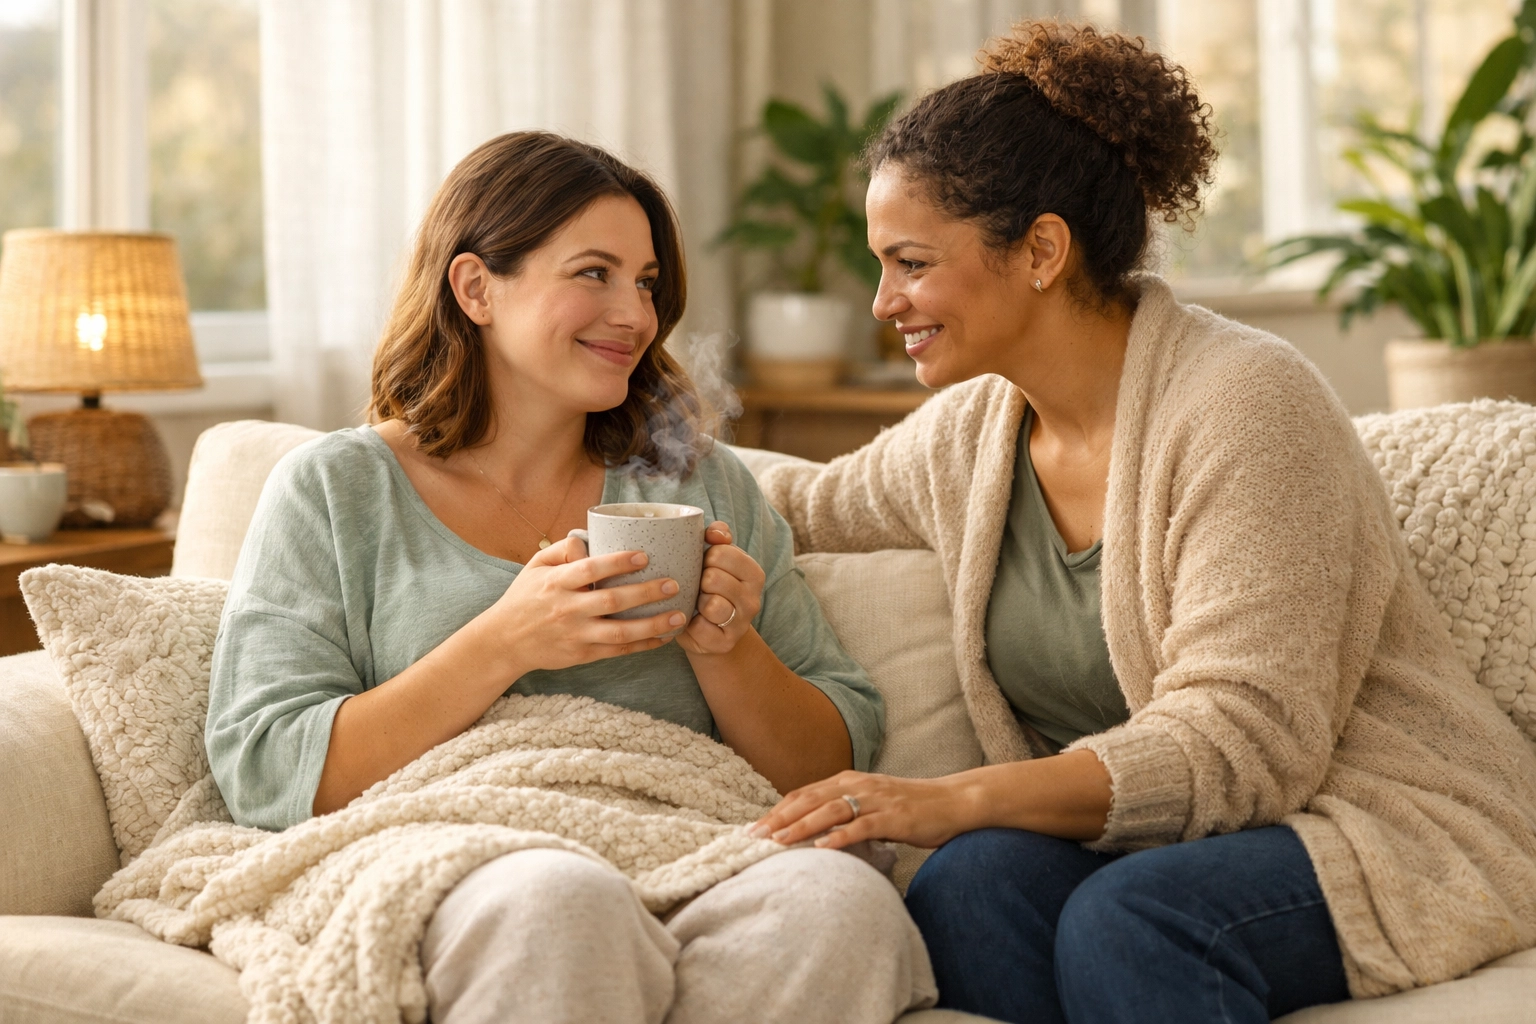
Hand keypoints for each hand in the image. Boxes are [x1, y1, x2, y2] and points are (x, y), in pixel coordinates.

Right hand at [476, 534, 685, 678]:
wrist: (504, 641)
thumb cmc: (525, 598)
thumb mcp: (535, 566)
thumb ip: (562, 549)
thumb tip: (590, 539)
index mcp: (556, 583)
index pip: (589, 569)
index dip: (617, 562)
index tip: (644, 555)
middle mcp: (567, 609)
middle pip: (612, 601)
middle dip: (647, 593)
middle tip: (674, 584)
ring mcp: (575, 634)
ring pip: (620, 632)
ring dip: (653, 625)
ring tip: (680, 615)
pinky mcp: (582, 655)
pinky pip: (618, 651)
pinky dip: (643, 645)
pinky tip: (664, 637)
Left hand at [675, 521, 764, 655]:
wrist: (708, 631)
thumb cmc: (709, 587)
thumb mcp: (716, 559)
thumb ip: (718, 537)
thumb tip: (715, 533)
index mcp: (753, 573)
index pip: (721, 553)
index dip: (705, 557)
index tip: (705, 566)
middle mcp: (753, 598)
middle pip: (713, 578)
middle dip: (699, 581)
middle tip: (699, 587)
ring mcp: (741, 623)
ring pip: (711, 604)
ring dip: (697, 602)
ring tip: (697, 604)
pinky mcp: (725, 643)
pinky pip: (701, 628)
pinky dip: (691, 624)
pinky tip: (694, 621)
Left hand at [748, 771, 979, 850]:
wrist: (954, 801)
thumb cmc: (912, 807)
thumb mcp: (872, 803)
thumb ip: (846, 812)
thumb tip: (815, 832)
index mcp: (850, 781)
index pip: (805, 793)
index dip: (779, 809)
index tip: (755, 827)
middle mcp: (859, 785)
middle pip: (811, 799)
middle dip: (780, 818)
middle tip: (754, 836)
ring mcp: (877, 800)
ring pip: (831, 810)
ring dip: (802, 826)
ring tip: (779, 842)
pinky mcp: (894, 817)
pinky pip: (863, 826)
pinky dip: (840, 837)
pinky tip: (823, 849)